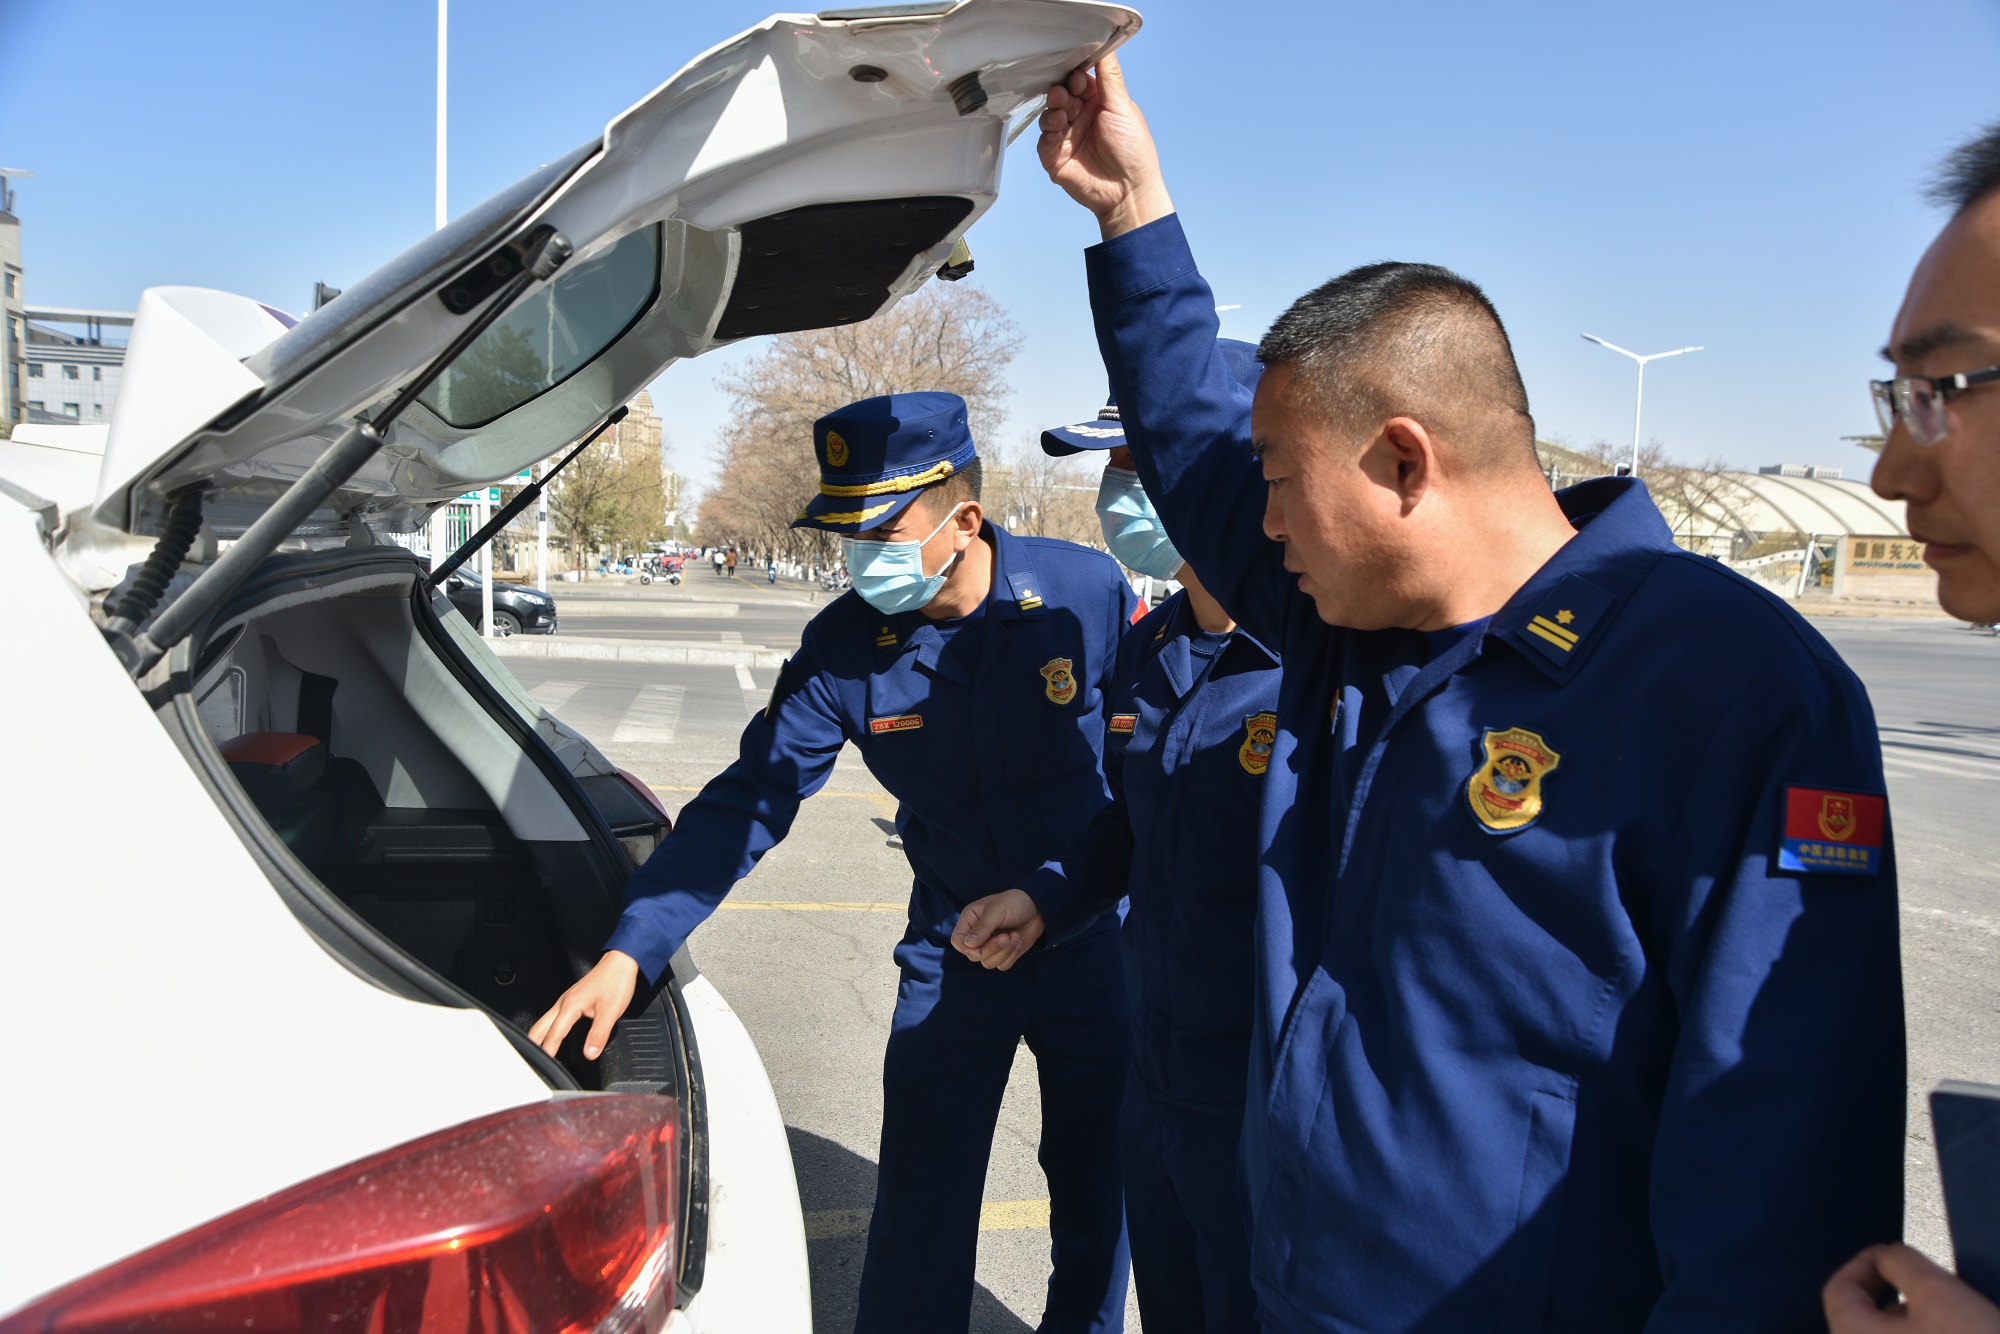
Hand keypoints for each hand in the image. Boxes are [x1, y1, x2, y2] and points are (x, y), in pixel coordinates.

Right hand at [528, 950, 639, 1059]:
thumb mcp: (610, 1011)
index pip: (554, 1034)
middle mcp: (563, 1003)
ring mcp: (565, 1000)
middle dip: (534, 1045)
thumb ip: (599, 1034)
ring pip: (543, 1022)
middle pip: (539, 1027)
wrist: (620, 963)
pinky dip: (547, 1031)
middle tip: (534, 1062)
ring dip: (539, 1038)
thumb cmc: (615, 983)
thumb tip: (589, 1054)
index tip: (544, 1065)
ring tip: (539, 1054)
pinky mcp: (570, 1000)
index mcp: (570, 1006)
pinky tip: (552, 1037)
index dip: (548, 1051)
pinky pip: (552, 1018)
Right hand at [951, 889, 1046, 970]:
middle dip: (992, 948)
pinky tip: (1018, 941)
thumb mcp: (998, 910)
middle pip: (973, 955)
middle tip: (1007, 936)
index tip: (980, 948)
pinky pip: (1001, 966)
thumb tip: (969, 945)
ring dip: (1004, 952)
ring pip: (987, 963)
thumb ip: (983, 927)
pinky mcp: (1003, 954)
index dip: (966, 948)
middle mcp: (977, 935)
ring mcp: (990, 946)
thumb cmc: (1015, 903)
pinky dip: (1011, 956)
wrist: (1038, 909)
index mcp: (970, 920)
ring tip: (1015, 936)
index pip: (958, 940)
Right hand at [1038, 52, 1173, 239]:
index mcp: (1099, 103)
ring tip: (1062, 114)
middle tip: (1065, 94)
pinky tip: (1057, 131)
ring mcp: (1068, 136)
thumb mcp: (1123, 107)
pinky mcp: (1056, 157)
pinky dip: (1047, 133)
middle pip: (1061, 95)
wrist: (1128, 192)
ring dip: (1052, 111)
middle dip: (1060, 92)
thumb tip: (1106, 46)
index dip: (1075, 76)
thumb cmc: (1134, 152)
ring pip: (1049, 115)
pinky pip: (1043, 140)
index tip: (1078, 78)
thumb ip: (1109, 78)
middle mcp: (1082, 117)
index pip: (1079, 80)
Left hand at [1825, 1243, 1999, 1331]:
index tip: (1890, 1253)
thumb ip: (1901, 1263)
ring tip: (1955, 1323)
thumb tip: (1887, 1257)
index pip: (1839, 1291)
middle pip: (1865, 1320)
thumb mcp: (1939, 1292)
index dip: (1864, 1263)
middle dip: (1896, 1297)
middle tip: (1932, 1289)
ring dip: (1916, 1325)